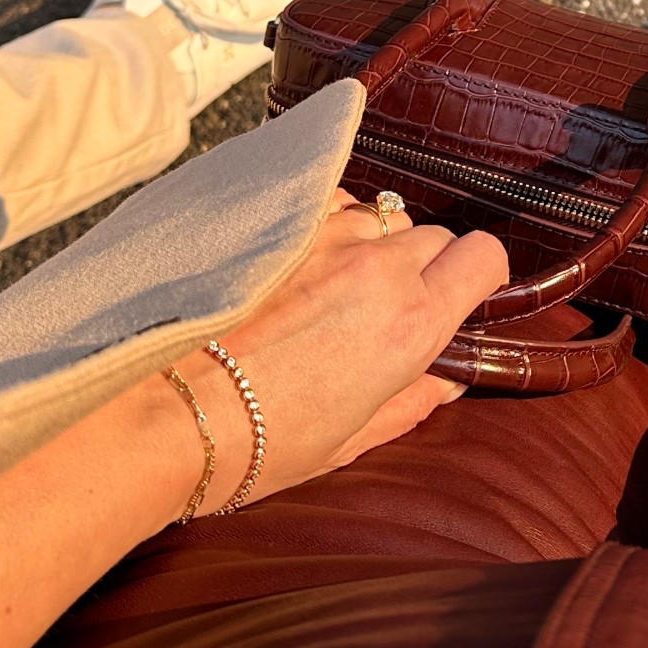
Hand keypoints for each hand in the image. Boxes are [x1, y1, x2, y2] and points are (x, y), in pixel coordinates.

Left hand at [176, 191, 507, 512]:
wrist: (165, 415)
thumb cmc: (255, 443)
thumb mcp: (351, 440)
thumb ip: (411, 402)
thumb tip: (444, 383)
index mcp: (411, 325)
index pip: (483, 258)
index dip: (478, 275)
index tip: (460, 293)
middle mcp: (378, 269)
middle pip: (433, 236)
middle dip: (422, 266)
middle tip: (385, 308)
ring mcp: (324, 237)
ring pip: (378, 215)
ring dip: (370, 243)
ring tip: (333, 286)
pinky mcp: (275, 222)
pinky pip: (324, 203)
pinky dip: (321, 224)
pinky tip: (295, 262)